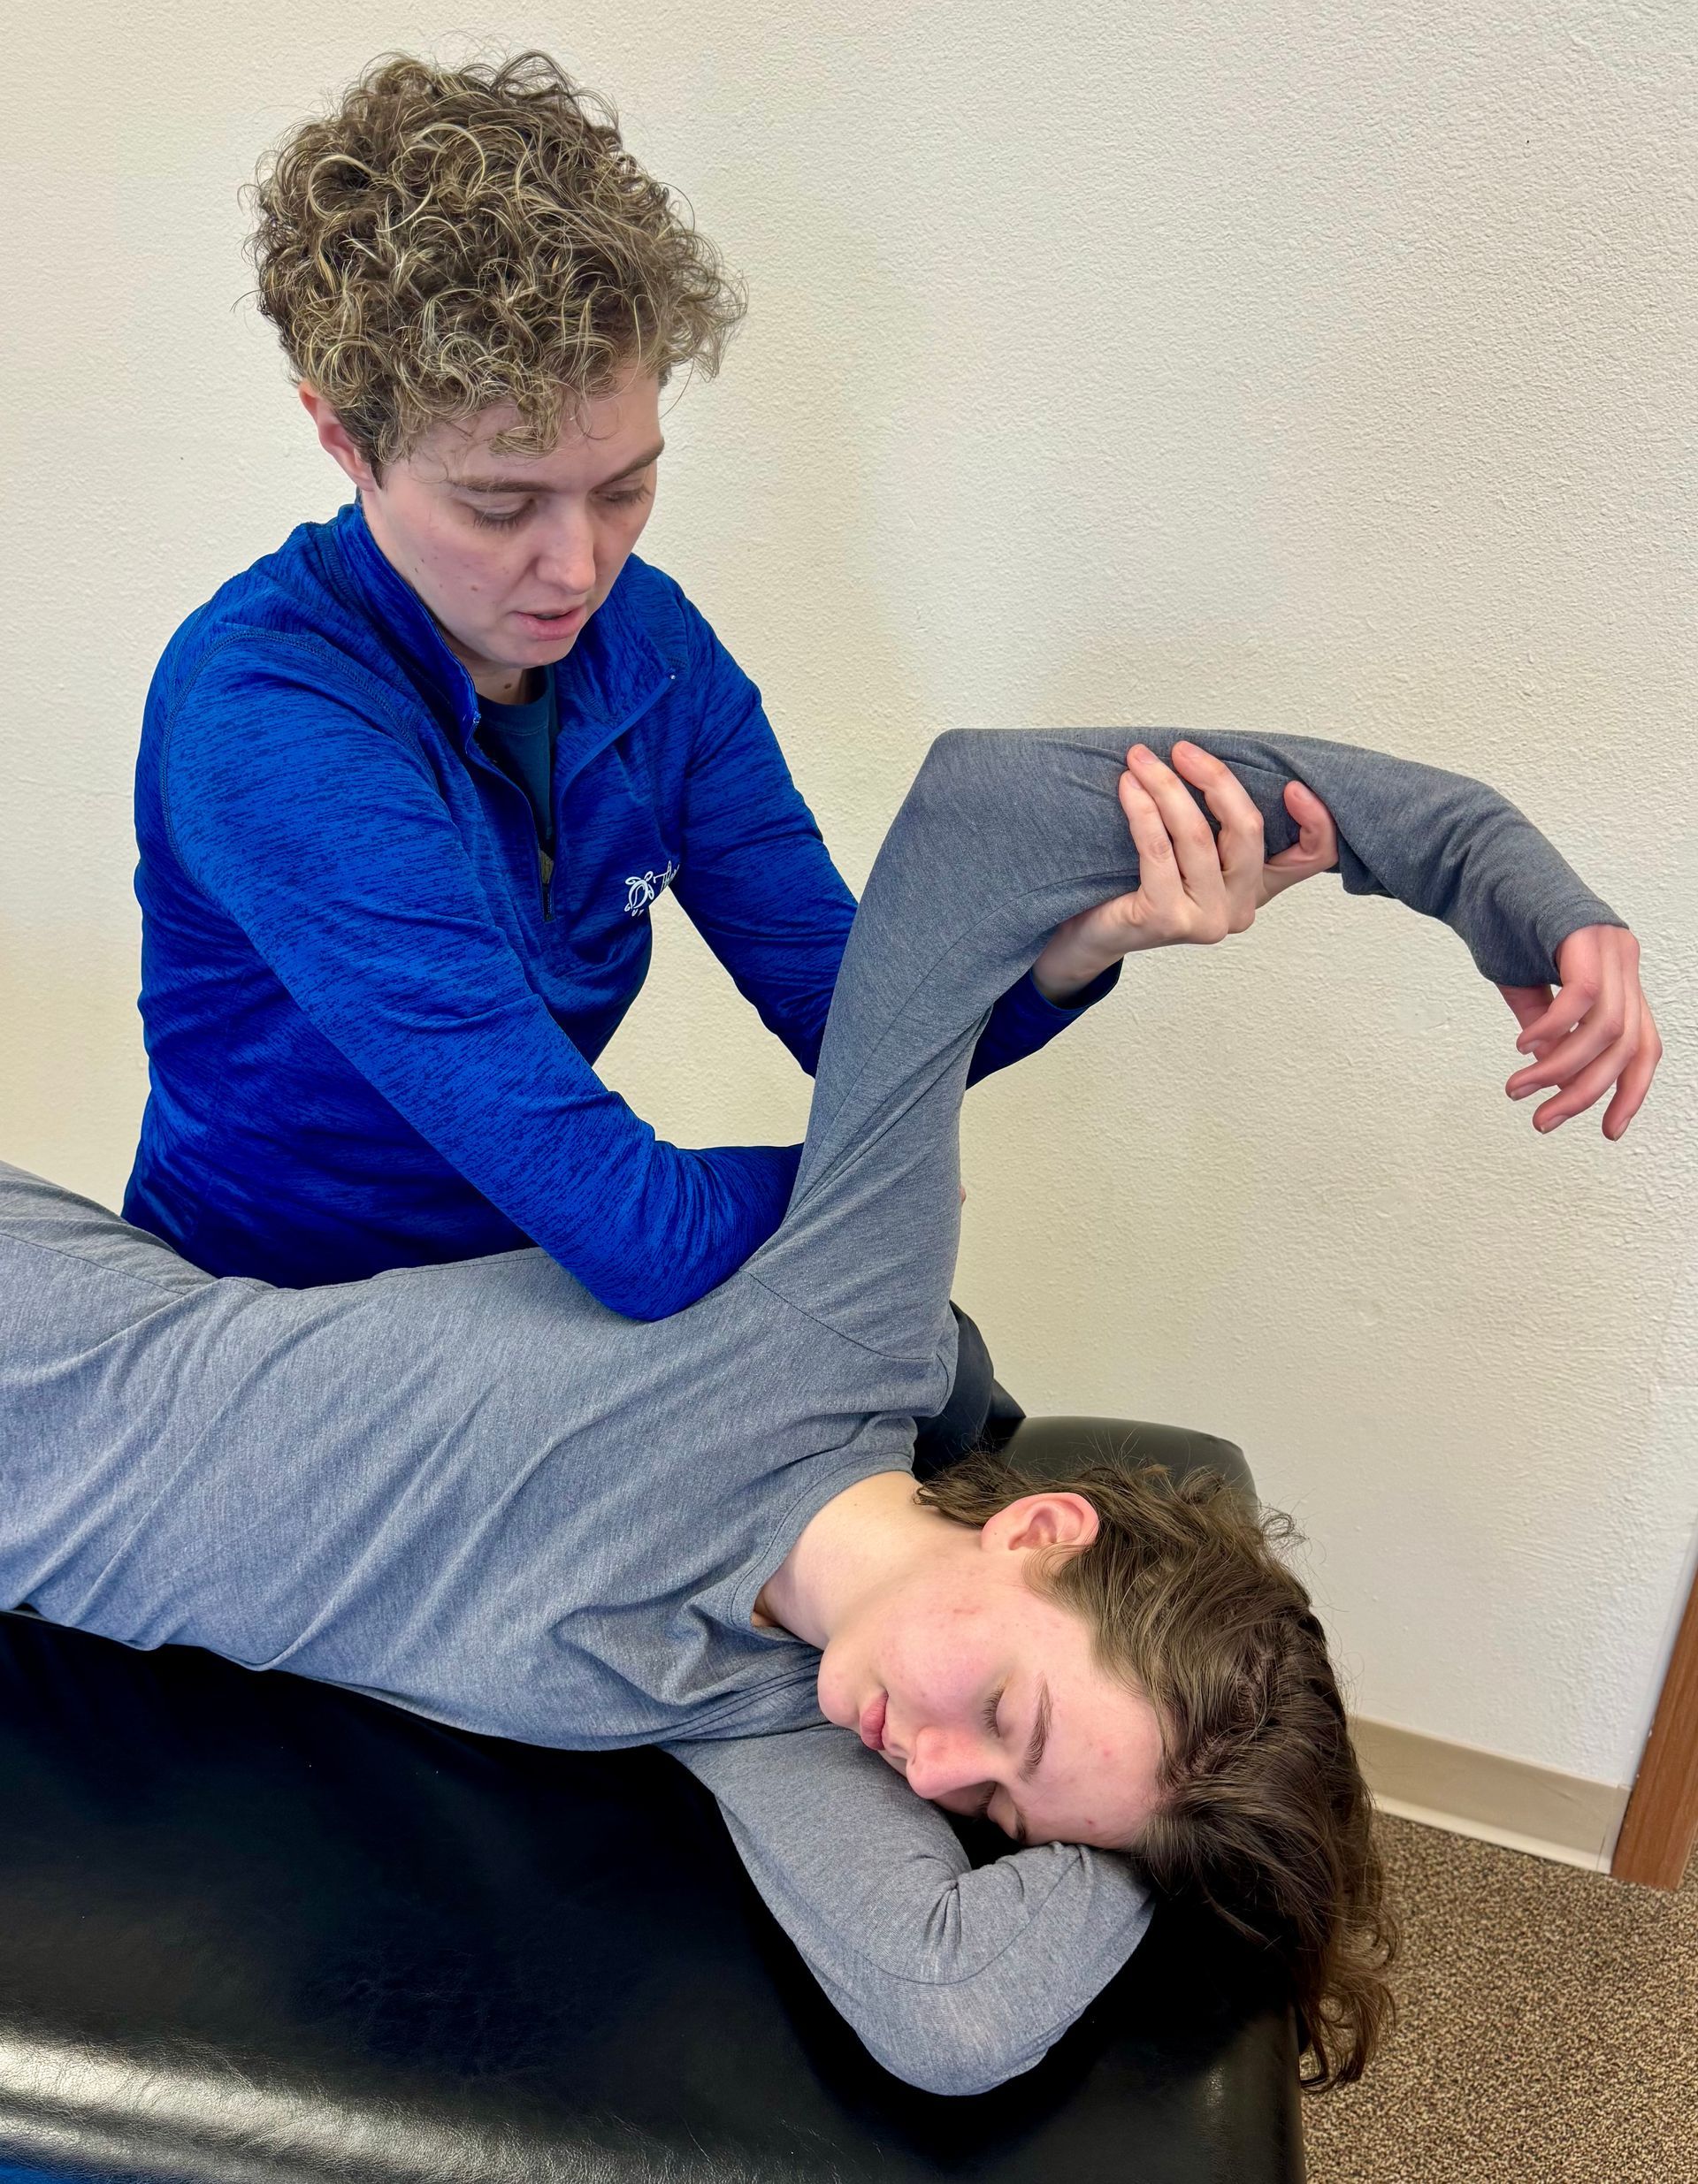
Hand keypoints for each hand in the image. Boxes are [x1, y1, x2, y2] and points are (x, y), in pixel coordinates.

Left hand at [1030, 740, 1338, 997]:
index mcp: (1257, 887)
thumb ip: (1217, 823)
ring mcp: (1208, 919)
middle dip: (1214, 779)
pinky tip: (1128, 787)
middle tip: (1182, 750)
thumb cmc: (1140, 885)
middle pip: (1247, 830)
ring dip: (1165, 787)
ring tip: (1140, 760)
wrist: (1095, 933)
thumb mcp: (1190, 852)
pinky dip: (1142, 811)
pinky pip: (1158, 850)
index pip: (1312, 857)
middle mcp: (1240, 909)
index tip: (1293, 785)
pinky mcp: (1170, 920)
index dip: (1317, 821)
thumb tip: (1211, 757)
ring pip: (1197, 835)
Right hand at [1499, 925, 1661, 1139]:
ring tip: (1519, 1086)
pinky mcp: (1582, 934)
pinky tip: (1523, 1046)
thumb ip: (1542, 1021)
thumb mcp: (1524, 983)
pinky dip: (1553, 1030)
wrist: (1482, 864)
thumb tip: (1548, 1063)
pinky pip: (1580, 998)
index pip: (1644, 1047)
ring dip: (1560, 1069)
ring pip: (1605, 1030)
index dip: (1631, 1093)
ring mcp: (1609, 947)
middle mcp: (1625, 962)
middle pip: (1624, 1047)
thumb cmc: (1502, 920)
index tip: (1608, 1131)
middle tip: (1543, 1121)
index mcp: (1620, 976)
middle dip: (1583, 1093)